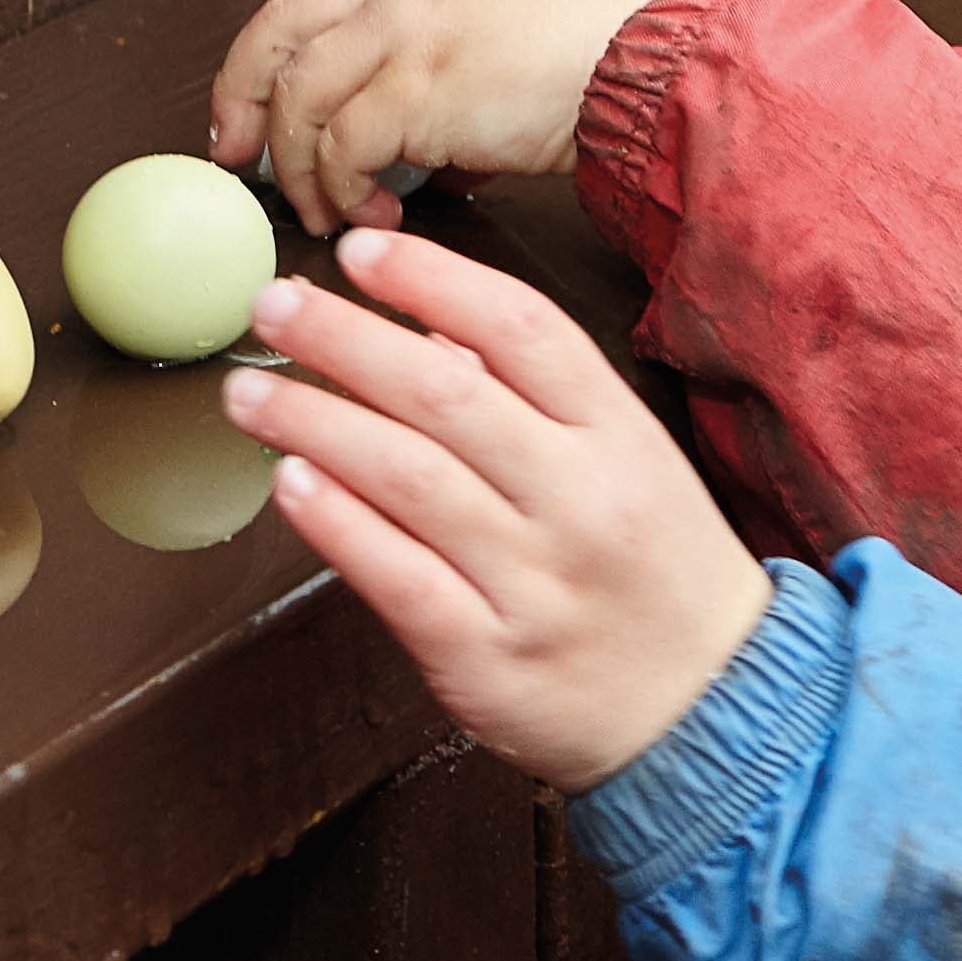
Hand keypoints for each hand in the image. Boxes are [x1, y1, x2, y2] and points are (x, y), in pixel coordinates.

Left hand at [209, 0, 666, 235]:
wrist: (645, 70)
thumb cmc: (598, 62)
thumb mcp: (504, 38)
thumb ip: (444, 76)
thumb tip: (417, 156)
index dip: (268, 52)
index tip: (252, 104)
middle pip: (276, 32)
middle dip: (242, 99)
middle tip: (237, 156)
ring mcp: (403, 29)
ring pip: (299, 98)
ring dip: (300, 168)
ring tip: (327, 214)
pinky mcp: (416, 87)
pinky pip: (342, 148)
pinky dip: (344, 192)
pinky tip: (373, 220)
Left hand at [220, 232, 771, 789]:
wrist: (712, 709)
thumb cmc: (652, 574)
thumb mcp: (629, 461)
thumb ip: (539, 396)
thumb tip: (430, 322)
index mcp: (619, 436)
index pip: (521, 329)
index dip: (432, 279)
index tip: (358, 251)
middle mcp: (579, 500)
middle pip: (447, 394)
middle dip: (344, 339)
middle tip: (272, 307)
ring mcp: (534, 582)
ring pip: (408, 479)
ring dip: (314, 423)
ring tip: (249, 394)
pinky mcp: (487, 658)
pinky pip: (397, 578)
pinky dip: (336, 524)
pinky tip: (288, 483)